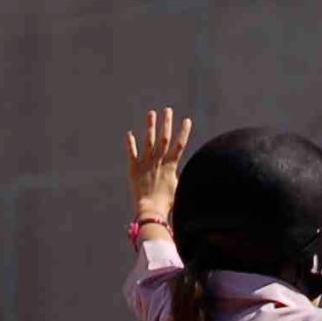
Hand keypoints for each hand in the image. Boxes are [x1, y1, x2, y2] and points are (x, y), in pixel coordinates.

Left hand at [127, 107, 192, 223]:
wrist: (150, 210)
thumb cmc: (167, 204)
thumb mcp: (178, 189)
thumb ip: (180, 177)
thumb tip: (191, 175)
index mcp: (170, 166)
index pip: (179, 145)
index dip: (184, 132)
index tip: (187, 120)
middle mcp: (158, 162)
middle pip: (164, 138)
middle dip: (166, 123)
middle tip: (168, 110)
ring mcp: (146, 164)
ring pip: (149, 141)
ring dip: (150, 126)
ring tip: (151, 113)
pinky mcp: (134, 169)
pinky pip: (132, 153)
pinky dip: (131, 143)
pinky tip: (130, 133)